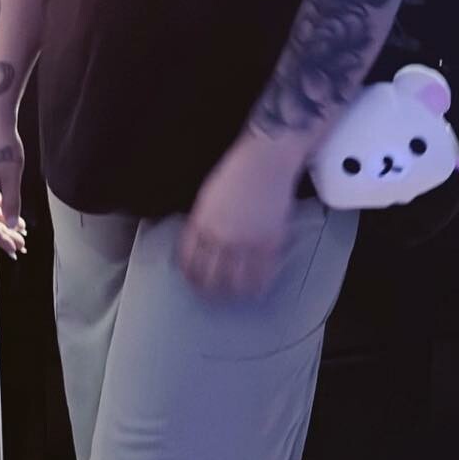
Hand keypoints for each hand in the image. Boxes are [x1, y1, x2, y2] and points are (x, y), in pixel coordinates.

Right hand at [0, 111, 28, 260]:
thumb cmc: (3, 146)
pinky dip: (0, 207)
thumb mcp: (12, 176)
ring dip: (3, 221)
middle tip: (21, 245)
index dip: (1, 239)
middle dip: (4, 234)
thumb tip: (13, 224)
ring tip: (21, 231)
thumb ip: (12, 202)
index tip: (15, 249)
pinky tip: (11, 212)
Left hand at [177, 133, 302, 298]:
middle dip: (208, 290)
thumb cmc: (235, 172)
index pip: (189, 259)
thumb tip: (199, 242)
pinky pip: (262, 273)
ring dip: (232, 293)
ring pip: (235, 280)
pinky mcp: (269, 242)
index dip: (190, 276)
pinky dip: (258, 286)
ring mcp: (246, 241)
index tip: (193, 282)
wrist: (265, 160)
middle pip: (210, 275)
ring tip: (233, 299)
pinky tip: (256, 292)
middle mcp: (220, 236)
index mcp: (201, 223)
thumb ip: (202, 221)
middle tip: (211, 297)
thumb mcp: (208, 196)